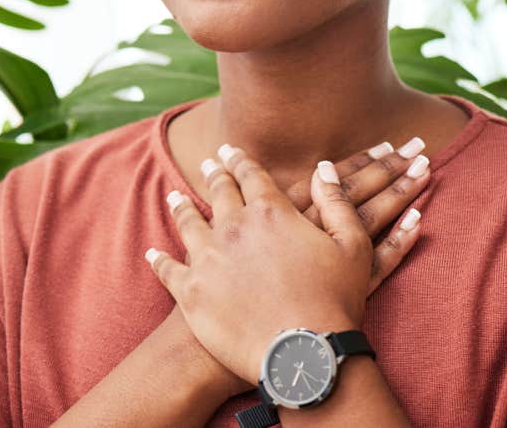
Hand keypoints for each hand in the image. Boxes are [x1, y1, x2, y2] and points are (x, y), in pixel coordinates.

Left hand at [145, 144, 426, 386]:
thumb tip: (323, 168)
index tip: (231, 151)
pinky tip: (154, 254)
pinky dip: (160, 261)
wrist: (302, 355)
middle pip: (218, 193)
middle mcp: (234, 227)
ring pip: (188, 224)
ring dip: (182, 208)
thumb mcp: (352, 246)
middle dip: (214, 175)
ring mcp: (207, 258)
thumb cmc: (335, 302)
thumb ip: (337, 202)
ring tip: (175, 198)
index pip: (251, 176)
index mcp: (271, 211)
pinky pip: (168, 269)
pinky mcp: (190, 292)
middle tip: (209, 164)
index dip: (241, 161)